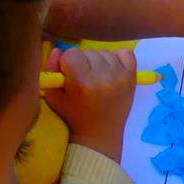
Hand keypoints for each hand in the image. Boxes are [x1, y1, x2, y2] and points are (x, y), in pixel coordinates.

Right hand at [43, 46, 136, 162]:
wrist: (100, 133)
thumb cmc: (74, 115)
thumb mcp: (54, 96)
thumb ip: (50, 70)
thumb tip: (58, 50)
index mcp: (82, 83)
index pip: (71, 54)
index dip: (67, 63)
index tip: (69, 76)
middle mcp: (103, 78)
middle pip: (88, 52)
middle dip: (83, 62)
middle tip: (84, 80)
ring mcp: (120, 77)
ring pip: (104, 52)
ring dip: (98, 61)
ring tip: (96, 78)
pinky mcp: (132, 77)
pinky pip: (125, 53)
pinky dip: (117, 58)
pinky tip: (110, 72)